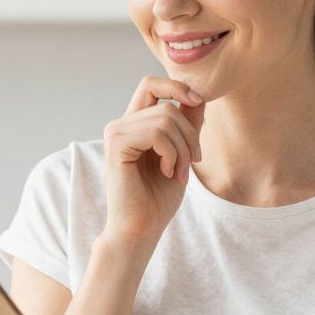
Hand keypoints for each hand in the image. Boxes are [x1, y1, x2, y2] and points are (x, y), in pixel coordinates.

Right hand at [102, 78, 204, 246]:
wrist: (141, 229)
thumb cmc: (158, 198)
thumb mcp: (181, 155)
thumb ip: (186, 126)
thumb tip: (198, 96)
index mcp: (134, 124)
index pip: (151, 84)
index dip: (177, 86)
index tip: (198, 101)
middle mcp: (121, 124)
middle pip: (166, 103)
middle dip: (190, 131)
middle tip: (194, 160)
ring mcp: (115, 133)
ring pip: (165, 118)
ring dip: (183, 148)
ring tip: (180, 172)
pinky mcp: (116, 145)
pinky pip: (156, 133)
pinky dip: (171, 153)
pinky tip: (168, 172)